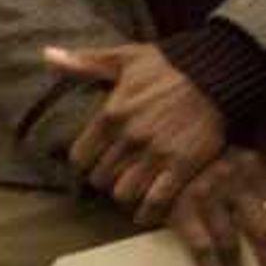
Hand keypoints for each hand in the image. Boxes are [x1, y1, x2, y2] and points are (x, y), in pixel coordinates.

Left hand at [48, 43, 228, 223]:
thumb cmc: (169, 65)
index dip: (87, 162)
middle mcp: (129, 137)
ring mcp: (156, 153)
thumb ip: (84, 63)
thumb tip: (47, 55)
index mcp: (111, 114)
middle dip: (108, 179)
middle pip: (101, 179)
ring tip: (135, 187)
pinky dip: (149, 211)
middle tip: (119, 174)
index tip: (99, 160)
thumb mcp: (124, 59)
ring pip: (124, 194)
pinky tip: (149, 211)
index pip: (80, 158)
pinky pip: (156, 201)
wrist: (218, 71)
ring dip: (128, 194)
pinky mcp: (182, 165)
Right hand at [167, 147, 265, 265]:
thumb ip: (249, 192)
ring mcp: (206, 193)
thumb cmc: (194, 163)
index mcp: (250, 168)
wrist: (147, 147)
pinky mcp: (180, 208)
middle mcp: (233, 179)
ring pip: (229, 243)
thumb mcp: (227, 166)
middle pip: (260, 230)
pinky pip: (200, 246)